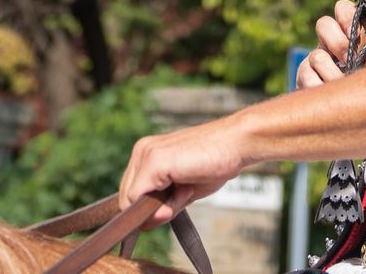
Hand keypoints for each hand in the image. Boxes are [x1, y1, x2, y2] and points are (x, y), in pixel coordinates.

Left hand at [119, 114, 245, 226]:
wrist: (237, 142)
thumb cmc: (216, 161)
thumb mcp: (183, 188)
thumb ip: (162, 204)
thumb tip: (144, 224)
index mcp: (148, 152)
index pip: (132, 194)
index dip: (151, 208)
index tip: (178, 198)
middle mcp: (142, 149)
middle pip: (127, 199)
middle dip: (153, 209)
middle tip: (184, 193)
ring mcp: (146, 153)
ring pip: (132, 202)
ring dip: (160, 207)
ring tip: (187, 188)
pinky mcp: (154, 161)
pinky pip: (141, 200)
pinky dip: (163, 206)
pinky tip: (185, 189)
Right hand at [296, 0, 365, 88]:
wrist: (353, 104)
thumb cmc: (365, 78)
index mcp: (347, 31)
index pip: (342, 8)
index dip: (347, 16)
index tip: (355, 33)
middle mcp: (328, 41)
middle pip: (323, 24)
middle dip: (339, 43)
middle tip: (350, 60)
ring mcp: (314, 58)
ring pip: (317, 55)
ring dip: (333, 73)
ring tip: (344, 83)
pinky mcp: (304, 76)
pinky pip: (307, 76)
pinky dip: (321, 86)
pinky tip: (331, 92)